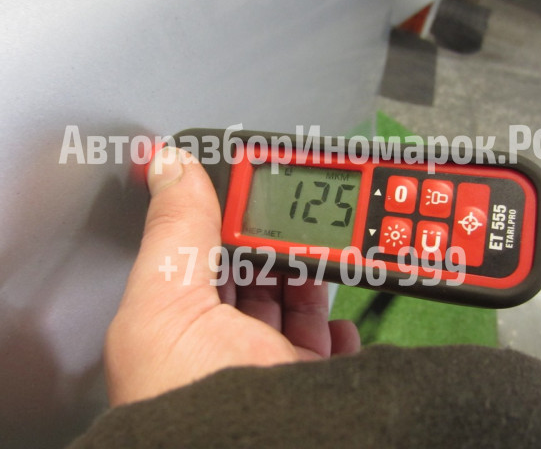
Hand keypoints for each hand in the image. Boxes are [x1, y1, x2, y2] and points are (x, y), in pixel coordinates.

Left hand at [105, 147, 359, 406]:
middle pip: (256, 270)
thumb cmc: (192, 410)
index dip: (226, 211)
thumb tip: (170, 165)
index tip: (252, 181)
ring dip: (314, 272)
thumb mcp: (166, 306)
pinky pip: (330, 344)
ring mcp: (270, 365)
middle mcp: (221, 345)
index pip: (201, 247)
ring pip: (296, 301)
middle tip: (299, 208)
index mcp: (176, 322)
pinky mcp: (313, 384)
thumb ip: (176, 232)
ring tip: (327, 247)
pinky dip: (339, 326)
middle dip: (279, 238)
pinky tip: (340, 317)